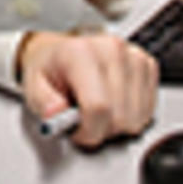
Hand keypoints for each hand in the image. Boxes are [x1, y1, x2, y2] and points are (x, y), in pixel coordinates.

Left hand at [18, 30, 158, 147]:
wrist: (64, 50)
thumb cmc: (51, 68)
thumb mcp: (33, 86)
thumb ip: (43, 103)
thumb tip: (56, 114)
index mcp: (81, 53)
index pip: (99, 106)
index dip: (89, 131)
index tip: (78, 133)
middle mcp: (112, 51)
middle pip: (121, 117)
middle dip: (101, 130)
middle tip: (84, 121)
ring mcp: (133, 57)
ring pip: (137, 118)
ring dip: (117, 125)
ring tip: (98, 111)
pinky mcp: (148, 65)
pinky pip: (149, 110)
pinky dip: (132, 116)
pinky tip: (114, 105)